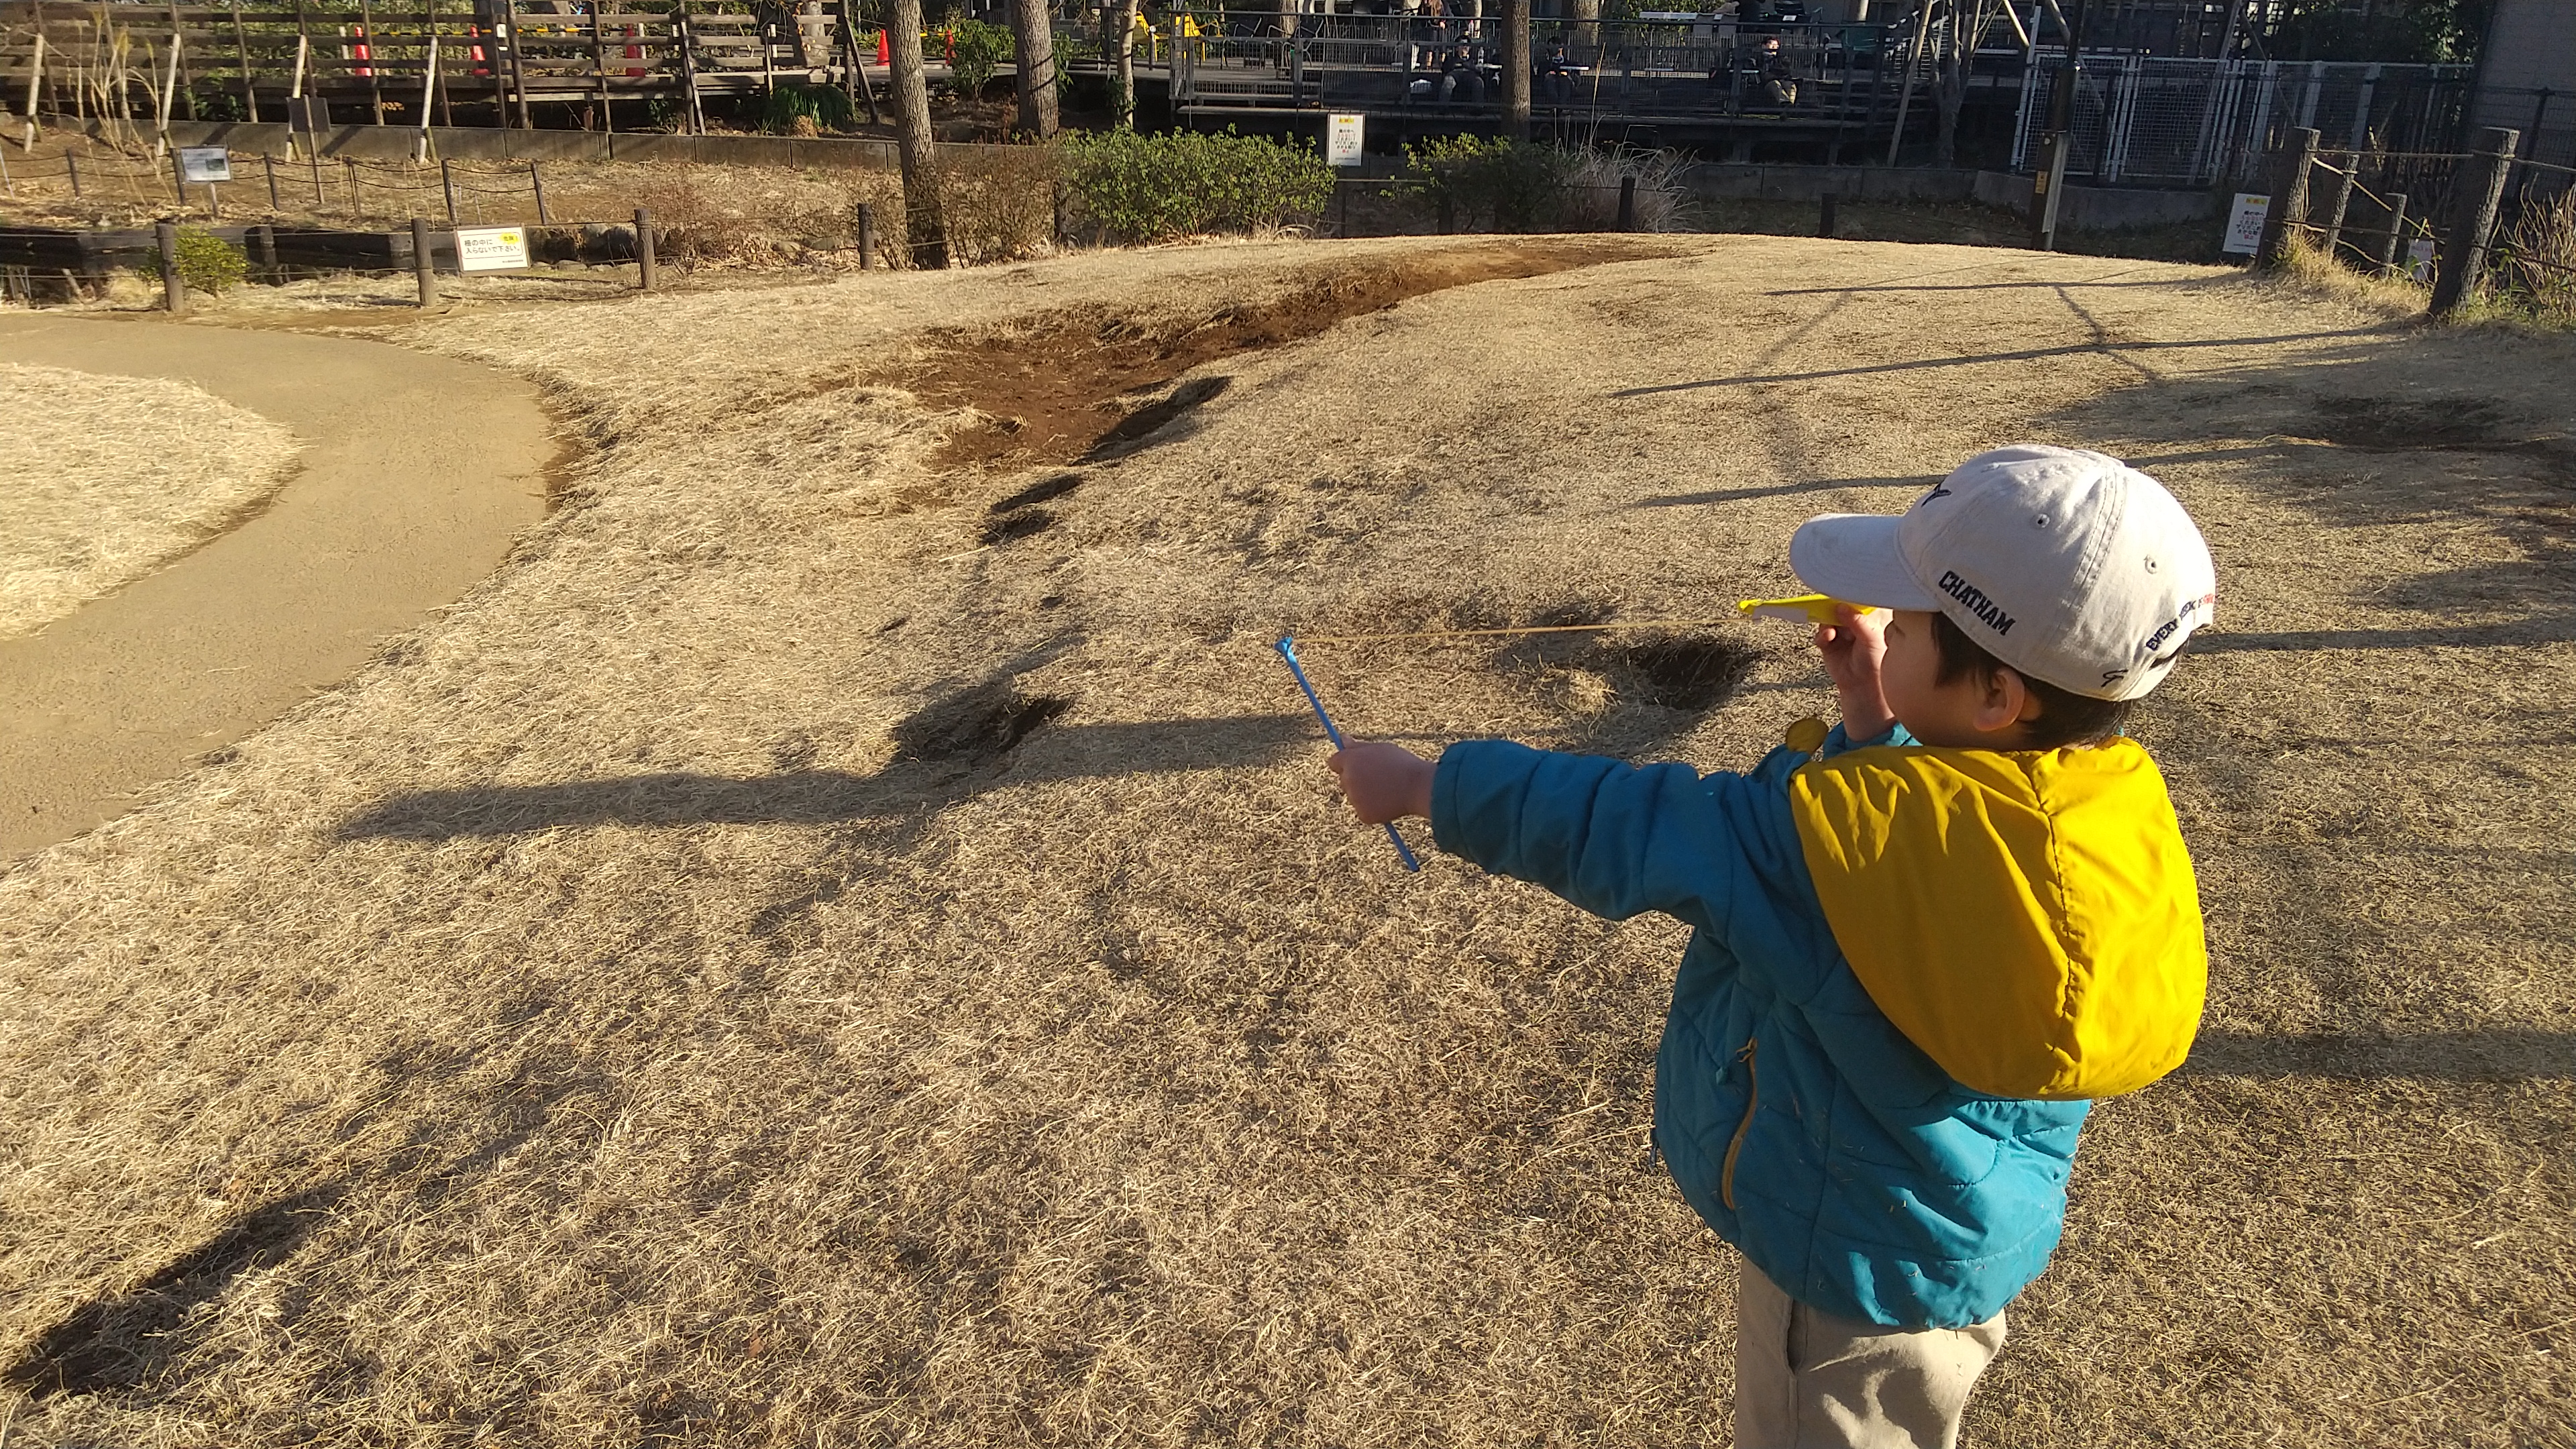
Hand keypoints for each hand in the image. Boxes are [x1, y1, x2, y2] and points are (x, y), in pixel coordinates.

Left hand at [1327, 741, 1434, 824]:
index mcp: (1351, 760)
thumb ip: (1358, 746)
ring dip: (1365, 794)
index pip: (1334, 762)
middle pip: (1344, 780)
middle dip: (1356, 779)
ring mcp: (1354, 799)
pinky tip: (1388, 802)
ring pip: (1355, 796)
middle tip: (1380, 778)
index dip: (1345, 763)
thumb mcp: (1381, 749)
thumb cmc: (1402, 764)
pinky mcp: (1363, 814)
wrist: (1419, 787)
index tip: (1357, 765)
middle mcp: (1348, 779)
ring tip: (1388, 789)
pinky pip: (1364, 811)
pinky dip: (1373, 809)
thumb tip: (1343, 738)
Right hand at [1814, 605, 1894, 741]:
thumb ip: (1857, 620)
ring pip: (1828, 617)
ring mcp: (1841, 630)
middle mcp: (1855, 621)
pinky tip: (1827, 638)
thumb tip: (1841, 605)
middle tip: (1831, 606)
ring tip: (1832, 632)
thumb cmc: (1876, 661)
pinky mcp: (1829, 642)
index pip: (1860, 598)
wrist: (1863, 686)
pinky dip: (1822, 634)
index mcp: (1871, 616)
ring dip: (1827, 622)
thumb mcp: (1871, 637)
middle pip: (1840, 605)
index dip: (1851, 593)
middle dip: (1835, 607)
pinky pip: (1821, 632)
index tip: (1842, 588)